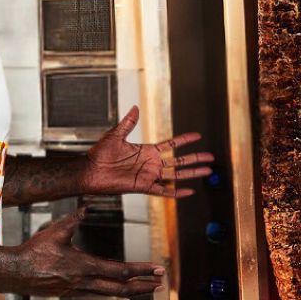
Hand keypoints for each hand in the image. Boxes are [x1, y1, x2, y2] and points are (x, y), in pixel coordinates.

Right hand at [14, 207, 164, 296]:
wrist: (15, 273)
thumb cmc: (34, 252)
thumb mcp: (56, 231)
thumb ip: (73, 219)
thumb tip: (86, 207)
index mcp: (84, 266)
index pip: (120, 271)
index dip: (142, 270)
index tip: (157, 270)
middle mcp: (85, 282)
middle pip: (121, 288)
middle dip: (143, 287)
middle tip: (159, 284)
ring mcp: (78, 290)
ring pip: (111, 294)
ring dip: (131, 291)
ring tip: (144, 288)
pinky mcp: (71, 293)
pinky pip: (98, 294)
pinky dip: (113, 291)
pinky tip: (116, 288)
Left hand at [82, 106, 213, 198]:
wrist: (90, 171)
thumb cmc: (99, 154)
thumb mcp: (116, 135)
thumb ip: (128, 123)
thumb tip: (135, 107)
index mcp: (147, 151)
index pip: (171, 145)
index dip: (184, 140)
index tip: (197, 136)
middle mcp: (151, 164)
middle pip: (178, 160)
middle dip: (195, 158)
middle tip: (210, 157)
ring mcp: (148, 175)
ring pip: (176, 175)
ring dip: (191, 173)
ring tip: (207, 171)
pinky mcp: (143, 186)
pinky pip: (163, 190)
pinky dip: (176, 192)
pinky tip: (189, 192)